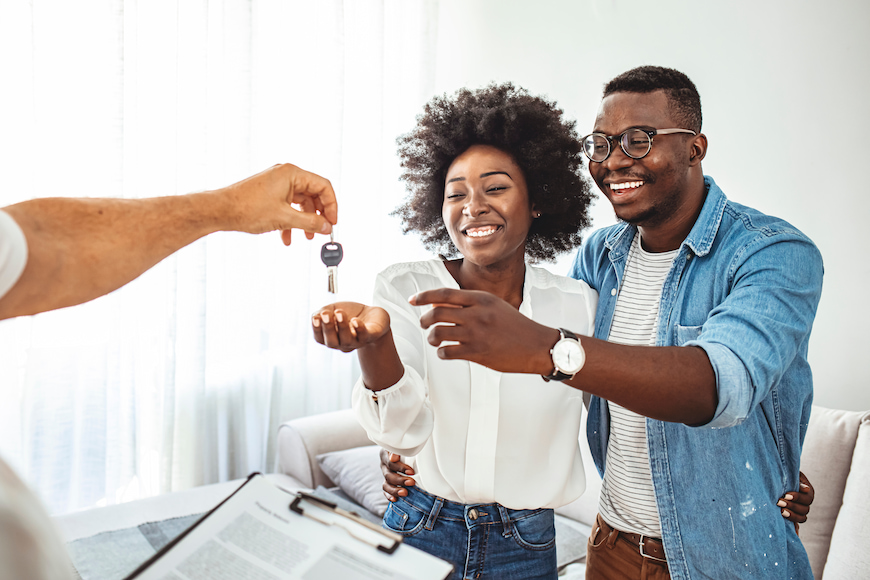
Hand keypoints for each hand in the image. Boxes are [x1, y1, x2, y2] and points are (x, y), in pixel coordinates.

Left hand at [216, 163, 337, 243]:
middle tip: (322, 230)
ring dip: (304, 221)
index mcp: (291, 174)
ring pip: (300, 203)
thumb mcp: (284, 218)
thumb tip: (326, 227)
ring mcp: (277, 185)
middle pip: (313, 195)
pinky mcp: (269, 194)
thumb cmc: (246, 208)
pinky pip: (287, 206)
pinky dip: (290, 222)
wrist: (219, 211)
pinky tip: (286, 237)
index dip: (331, 205)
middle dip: (317, 215)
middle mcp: (285, 176)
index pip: (323, 186)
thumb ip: (309, 223)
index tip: (332, 222)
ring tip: (306, 237)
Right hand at [312, 302, 390, 351]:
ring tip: (340, 313)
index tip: (315, 318)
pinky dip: (359, 329)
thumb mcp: (333, 309)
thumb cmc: (350, 313)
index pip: (320, 338)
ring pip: (347, 340)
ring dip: (342, 327)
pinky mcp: (370, 336)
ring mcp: (357, 341)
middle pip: (332, 342)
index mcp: (332, 337)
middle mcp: (343, 343)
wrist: (372, 314)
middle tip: (326, 315)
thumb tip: (316, 316)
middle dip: (328, 329)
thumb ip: (322, 313)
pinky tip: (355, 320)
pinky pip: (364, 336)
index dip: (316, 329)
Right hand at [379, 448, 414, 501]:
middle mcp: (384, 465)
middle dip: (400, 480)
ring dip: (395, 490)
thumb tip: (393, 458)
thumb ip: (397, 450)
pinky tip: (395, 500)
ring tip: (405, 493)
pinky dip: (389, 496)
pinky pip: (385, 491)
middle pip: (388, 475)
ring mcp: (385, 474)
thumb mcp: (402, 446)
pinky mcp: (387, 482)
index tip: (411, 472)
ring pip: (385, 485)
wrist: (406, 450)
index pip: (390, 463)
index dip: (400, 468)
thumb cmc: (406, 446)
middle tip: (412, 482)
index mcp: (385, 454)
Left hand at [411, 288, 555, 373]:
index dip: (424, 296)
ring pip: (438, 333)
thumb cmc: (515, 326)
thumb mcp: (494, 306)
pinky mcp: (477, 353)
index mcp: (481, 299)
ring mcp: (476, 334)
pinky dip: (442, 353)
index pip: (445, 294)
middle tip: (425, 324)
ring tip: (435, 339)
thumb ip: (469, 304)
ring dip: (432, 337)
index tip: (413, 299)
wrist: (537, 345)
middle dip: (424, 319)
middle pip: (436, 313)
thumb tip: (439, 304)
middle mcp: (477, 314)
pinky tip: (447, 352)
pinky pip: (447, 352)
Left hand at [778, 471, 814, 535]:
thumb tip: (805, 489)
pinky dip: (794, 529)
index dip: (797, 498)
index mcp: (808, 491)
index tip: (786, 495)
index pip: (807, 498)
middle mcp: (806, 502)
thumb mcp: (791, 473)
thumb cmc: (783, 472)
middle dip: (792, 506)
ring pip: (802, 518)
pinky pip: (796, 525)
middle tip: (779, 502)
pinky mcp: (792, 515)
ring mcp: (799, 510)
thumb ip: (797, 480)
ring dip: (792, 515)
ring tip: (780, 511)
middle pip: (805, 509)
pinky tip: (790, 532)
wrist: (776, 475)